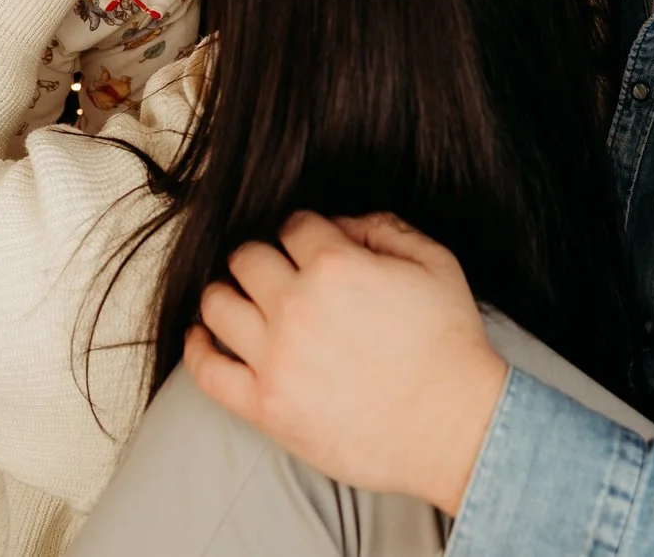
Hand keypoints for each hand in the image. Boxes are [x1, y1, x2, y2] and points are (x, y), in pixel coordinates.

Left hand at [185, 211, 508, 515]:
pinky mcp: (266, 407)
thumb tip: (338, 224)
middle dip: (264, 257)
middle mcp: (296, 306)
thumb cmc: (449, 345)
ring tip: (243, 300)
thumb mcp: (434, 262)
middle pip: (246, 257)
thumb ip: (383, 227)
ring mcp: (275, 359)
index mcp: (336, 265)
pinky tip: (205, 335)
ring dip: (227, 293)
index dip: (305, 231)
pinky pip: (206, 370)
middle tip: (279, 274)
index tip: (311, 247)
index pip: (293, 224)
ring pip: (216, 304)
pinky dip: (197, 347)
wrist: (456, 428)